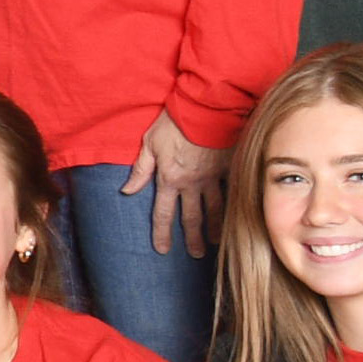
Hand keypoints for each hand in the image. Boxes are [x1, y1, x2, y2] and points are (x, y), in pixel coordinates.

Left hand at [126, 109, 229, 257]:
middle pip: (191, 217)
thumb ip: (140, 170)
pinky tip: (235, 216)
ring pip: (214, 208)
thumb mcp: (149, 144)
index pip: (163, 213)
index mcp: (169, 179)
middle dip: (192, 238)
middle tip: (196, 254)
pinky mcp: (228, 168)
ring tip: (216, 241)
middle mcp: (192, 183)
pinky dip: (232, 206)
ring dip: (215, 227)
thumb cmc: (174, 123)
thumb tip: (127, 191)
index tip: (163, 250)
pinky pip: (230, 191)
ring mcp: (212, 177)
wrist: (205, 108)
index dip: (162, 233)